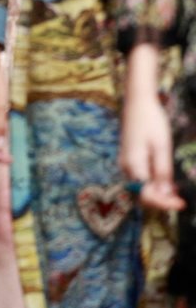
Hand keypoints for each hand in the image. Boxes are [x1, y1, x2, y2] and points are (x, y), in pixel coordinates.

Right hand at [121, 92, 184, 211]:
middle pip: (140, 193)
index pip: (146, 194)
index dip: (164, 203)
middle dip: (161, 200)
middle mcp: (126, 167)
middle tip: (180, 200)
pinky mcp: (129, 158)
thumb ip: (162, 171)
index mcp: (134, 165)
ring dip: (157, 193)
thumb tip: (164, 193)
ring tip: (176, 193)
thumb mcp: (162, 147)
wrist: (138, 103)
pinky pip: (140, 177)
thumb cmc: (152, 122)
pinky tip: (166, 181)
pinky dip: (153, 183)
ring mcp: (125, 162)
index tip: (181, 204)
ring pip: (140, 186)